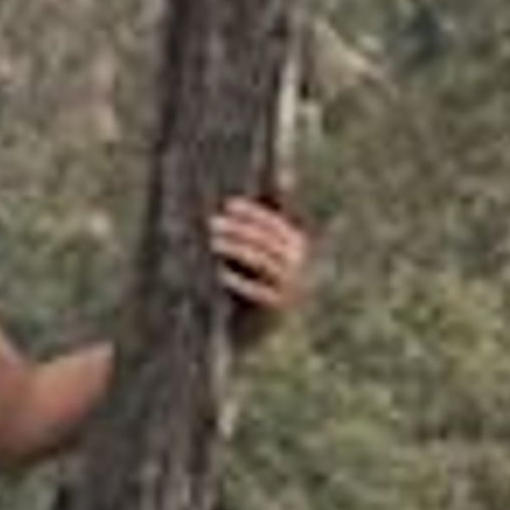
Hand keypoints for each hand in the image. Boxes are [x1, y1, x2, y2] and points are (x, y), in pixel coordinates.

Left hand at [212, 192, 309, 330]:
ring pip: (262, 261)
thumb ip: (255, 223)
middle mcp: (298, 265)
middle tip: (211, 223)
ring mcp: (291, 288)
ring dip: (236, 248)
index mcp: (295, 245)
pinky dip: (238, 281)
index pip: (274, 222)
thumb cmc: (247, 283)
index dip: (252, 212)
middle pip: (266, 240)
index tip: (227, 205)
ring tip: (211, 243)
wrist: (248, 333)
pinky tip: (218, 273)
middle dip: (239, 229)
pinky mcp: (277, 310)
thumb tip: (269, 176)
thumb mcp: (253, 253)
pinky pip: (258, 291)